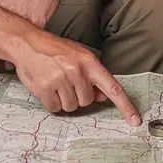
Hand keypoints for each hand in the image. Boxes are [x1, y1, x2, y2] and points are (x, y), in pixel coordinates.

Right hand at [11, 31, 141, 126]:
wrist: (27, 43)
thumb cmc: (54, 49)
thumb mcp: (78, 56)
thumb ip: (92, 76)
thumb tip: (104, 96)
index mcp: (89, 62)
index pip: (112, 87)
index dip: (125, 105)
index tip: (134, 120)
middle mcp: (77, 71)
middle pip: (87, 101)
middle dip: (78, 96)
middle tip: (67, 82)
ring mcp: (61, 80)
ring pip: (71, 106)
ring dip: (64, 100)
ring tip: (56, 83)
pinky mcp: (45, 88)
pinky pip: (55, 108)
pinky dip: (52, 103)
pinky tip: (47, 88)